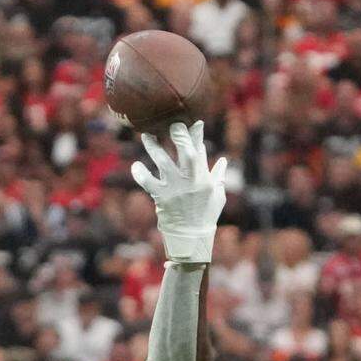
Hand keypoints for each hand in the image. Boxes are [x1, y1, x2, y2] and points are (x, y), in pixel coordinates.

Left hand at [132, 121, 226, 263]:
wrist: (191, 240)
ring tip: (146, 135)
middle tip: (170, 122)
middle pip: (185, 151)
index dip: (195, 132)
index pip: (200, 149)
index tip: (191, 120)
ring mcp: (175, 189)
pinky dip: (140, 173)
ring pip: (163, 161)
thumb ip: (218, 176)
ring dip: (153, 146)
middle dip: (179, 134)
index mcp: (204, 178)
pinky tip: (137, 166)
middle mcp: (190, 181)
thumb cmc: (205, 216)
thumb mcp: (217, 196)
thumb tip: (223, 160)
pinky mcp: (161, 197)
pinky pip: (147, 182)